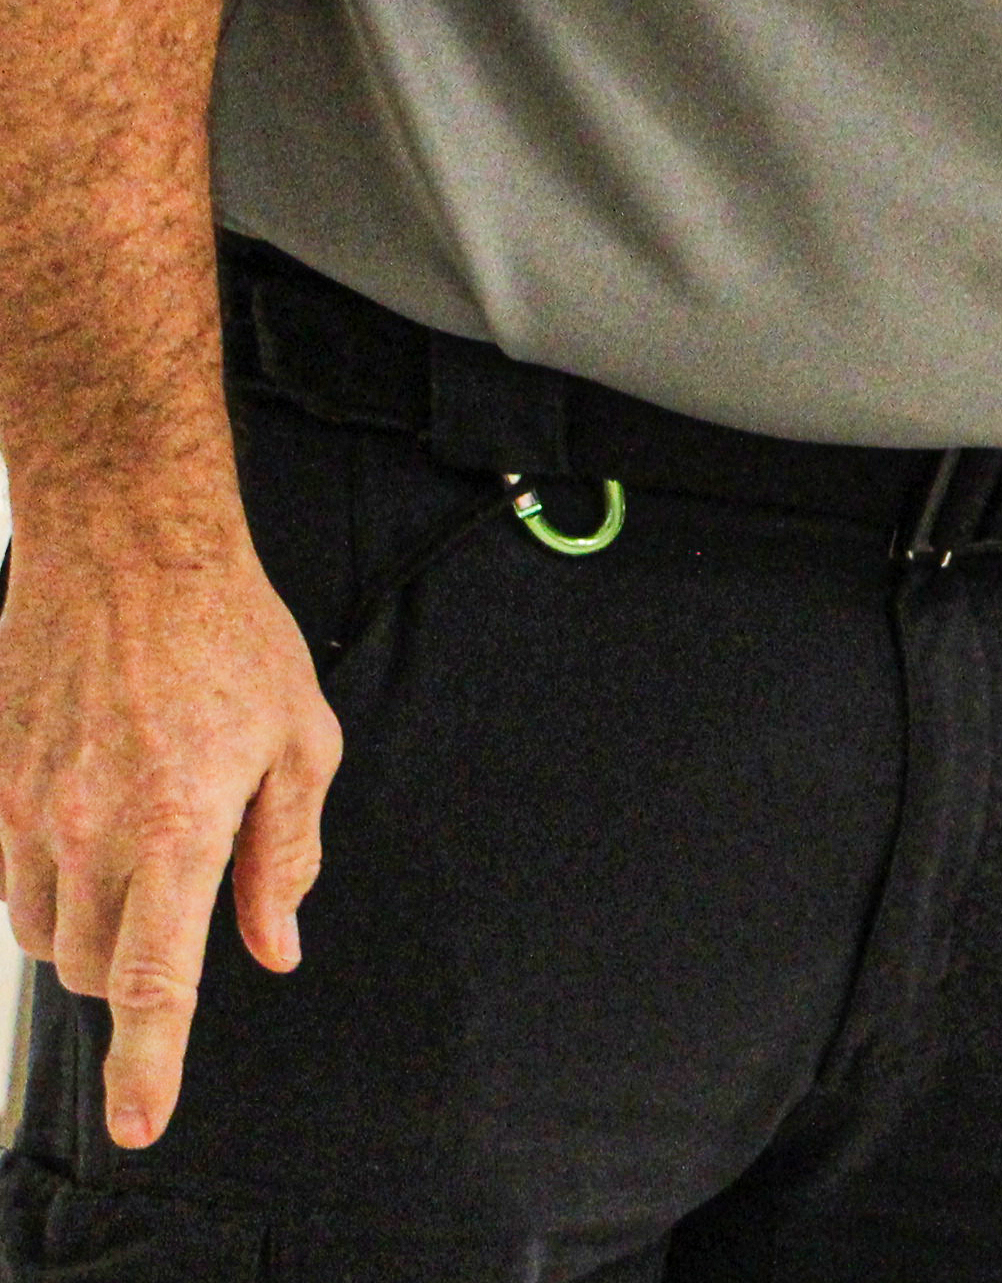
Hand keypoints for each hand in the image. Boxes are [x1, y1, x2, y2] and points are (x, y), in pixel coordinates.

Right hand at [0, 511, 340, 1146]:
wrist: (125, 551)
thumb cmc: (225, 633)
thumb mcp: (300, 741)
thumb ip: (285, 856)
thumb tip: (275, 944)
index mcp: (177, 825)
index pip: (152, 981)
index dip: (148, 1064)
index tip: (139, 1124)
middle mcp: (89, 832)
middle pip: (93, 972)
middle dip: (135, 972)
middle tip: (180, 905)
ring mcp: (27, 813)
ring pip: (46, 937)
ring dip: (92, 932)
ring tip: (143, 851)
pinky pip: (13, 885)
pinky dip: (54, 888)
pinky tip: (96, 830)